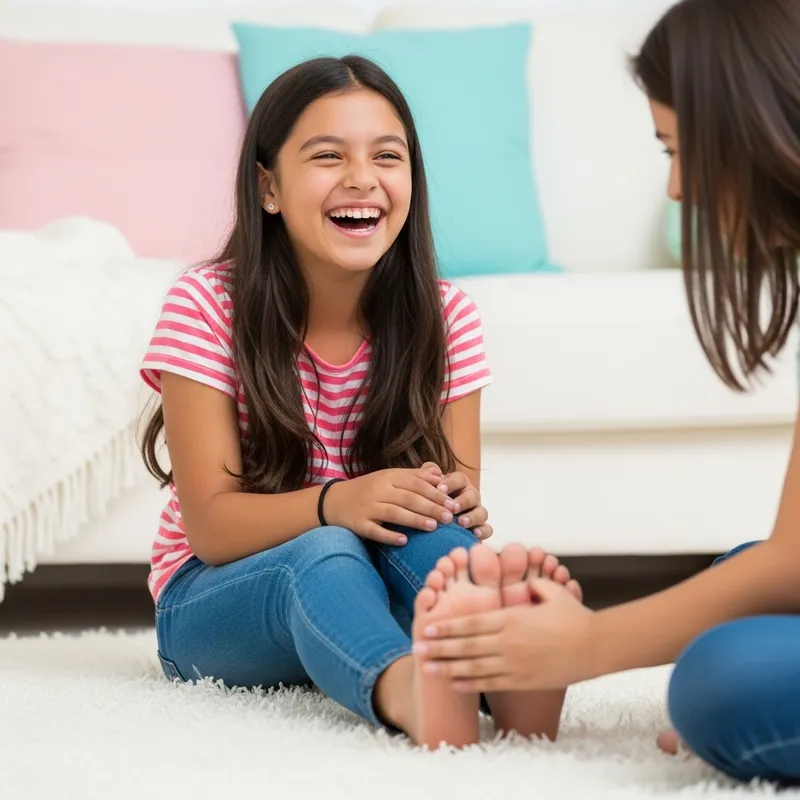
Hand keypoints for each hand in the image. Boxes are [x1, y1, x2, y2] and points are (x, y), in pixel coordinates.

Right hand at [324, 466, 456, 545]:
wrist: (332, 501)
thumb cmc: (367, 490)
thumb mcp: (388, 477)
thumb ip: (413, 476)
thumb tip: (439, 474)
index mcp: (387, 477)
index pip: (415, 483)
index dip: (435, 492)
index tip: (452, 502)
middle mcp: (378, 490)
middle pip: (408, 498)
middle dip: (431, 507)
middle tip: (449, 517)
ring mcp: (367, 507)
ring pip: (394, 512)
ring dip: (415, 519)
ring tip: (433, 527)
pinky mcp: (358, 524)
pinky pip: (374, 530)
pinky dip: (389, 535)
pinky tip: (404, 541)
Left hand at [415, 579, 595, 690]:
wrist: (597, 647)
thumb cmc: (575, 617)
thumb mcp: (551, 592)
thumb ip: (532, 584)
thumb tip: (521, 580)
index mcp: (511, 619)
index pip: (471, 624)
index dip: (446, 627)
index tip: (427, 629)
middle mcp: (508, 643)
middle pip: (465, 646)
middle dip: (439, 648)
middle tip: (417, 650)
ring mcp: (515, 664)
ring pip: (473, 667)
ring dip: (448, 668)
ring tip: (428, 669)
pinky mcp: (523, 681)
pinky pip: (490, 683)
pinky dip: (470, 683)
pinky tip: (454, 683)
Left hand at [422, 463, 491, 540]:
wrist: (433, 520)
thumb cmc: (431, 499)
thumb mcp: (427, 485)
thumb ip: (428, 474)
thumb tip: (433, 470)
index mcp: (459, 484)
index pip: (459, 479)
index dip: (451, 483)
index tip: (440, 488)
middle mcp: (471, 497)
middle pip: (473, 495)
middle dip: (463, 501)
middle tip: (452, 507)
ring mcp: (477, 512)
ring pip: (482, 512)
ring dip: (473, 517)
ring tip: (461, 522)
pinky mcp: (480, 529)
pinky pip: (487, 529)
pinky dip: (482, 531)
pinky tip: (474, 534)